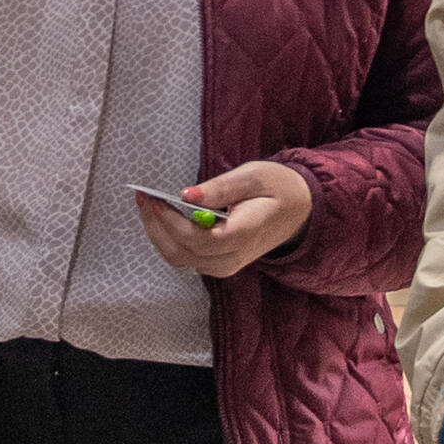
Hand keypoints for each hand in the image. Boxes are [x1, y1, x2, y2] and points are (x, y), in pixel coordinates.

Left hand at [134, 160, 311, 278]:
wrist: (300, 211)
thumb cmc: (277, 188)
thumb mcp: (252, 176)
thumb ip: (219, 188)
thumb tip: (185, 195)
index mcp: (243, 235)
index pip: (196, 238)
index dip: (169, 221)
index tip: (152, 198)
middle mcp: (231, 259)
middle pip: (181, 253)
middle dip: (155, 226)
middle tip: (142, 198)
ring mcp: (225, 266)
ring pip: (179, 259)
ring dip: (158, 233)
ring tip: (147, 204)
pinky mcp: (218, 265)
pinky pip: (185, 258)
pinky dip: (168, 239)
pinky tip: (163, 217)